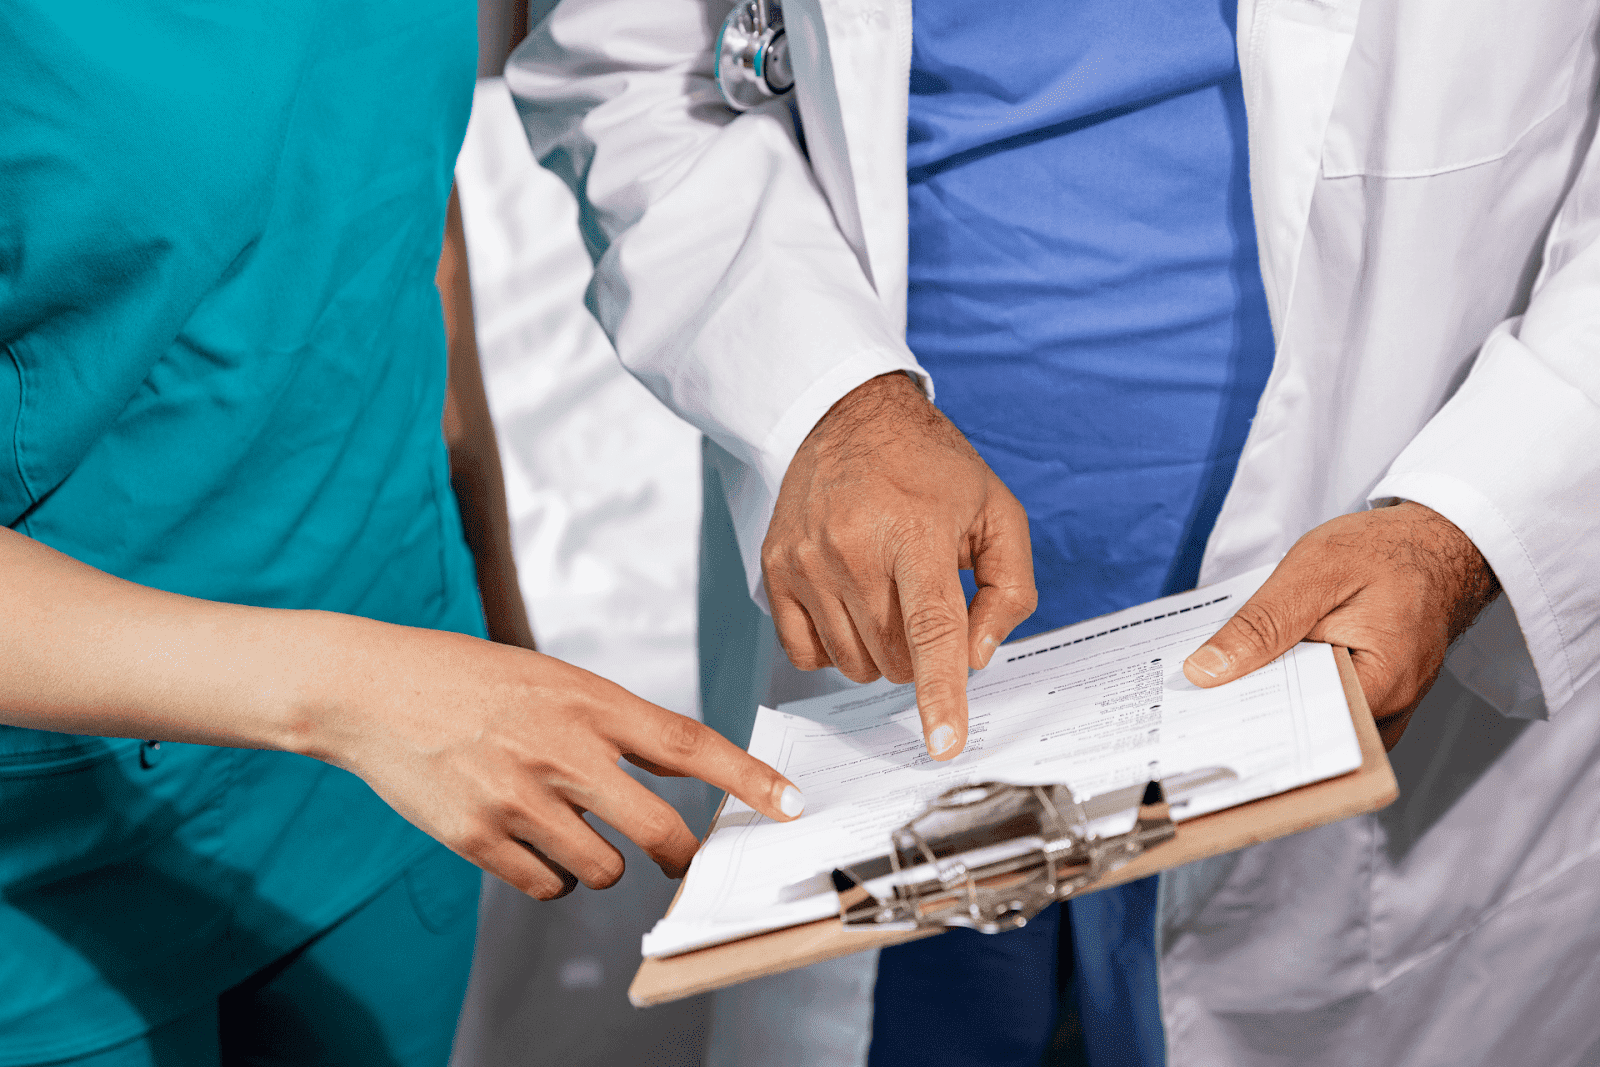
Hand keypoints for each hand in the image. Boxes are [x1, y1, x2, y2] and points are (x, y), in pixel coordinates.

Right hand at [304, 621, 804, 899]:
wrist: (373, 689)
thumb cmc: (471, 680)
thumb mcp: (553, 679)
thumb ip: (609, 725)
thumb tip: (666, 775)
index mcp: (591, 702)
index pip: (690, 744)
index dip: (748, 778)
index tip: (790, 802)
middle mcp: (563, 751)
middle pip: (659, 832)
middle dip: (680, 857)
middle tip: (680, 860)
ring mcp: (520, 800)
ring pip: (602, 869)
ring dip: (598, 862)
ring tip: (560, 824)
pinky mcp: (479, 839)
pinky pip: (548, 886)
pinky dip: (549, 876)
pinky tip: (524, 840)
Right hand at [762, 372, 1036, 759]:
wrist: (848, 417)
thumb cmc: (931, 468)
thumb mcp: (997, 513)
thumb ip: (1008, 591)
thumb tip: (978, 658)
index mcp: (916, 531)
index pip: (931, 628)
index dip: (941, 694)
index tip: (943, 745)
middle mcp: (853, 548)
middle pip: (895, 658)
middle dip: (923, 654)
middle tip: (927, 605)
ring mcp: (807, 561)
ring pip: (854, 664)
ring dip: (881, 653)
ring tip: (888, 597)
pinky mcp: (775, 570)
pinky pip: (806, 654)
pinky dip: (837, 647)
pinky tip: (851, 605)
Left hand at [1182, 502, 1500, 748]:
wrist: (1434, 546)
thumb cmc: (1384, 553)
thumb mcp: (1314, 573)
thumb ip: (1262, 624)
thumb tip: (1206, 671)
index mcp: (1380, 686)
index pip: (1299, 729)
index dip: (1244, 726)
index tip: (1193, 723)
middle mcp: (1385, 714)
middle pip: (1300, 732)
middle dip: (1245, 720)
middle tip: (1187, 710)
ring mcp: (1378, 710)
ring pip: (1304, 720)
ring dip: (1260, 704)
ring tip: (1207, 693)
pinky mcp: (1365, 698)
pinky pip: (1315, 704)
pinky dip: (1281, 689)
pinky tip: (1245, 674)